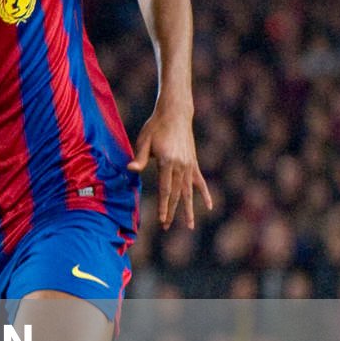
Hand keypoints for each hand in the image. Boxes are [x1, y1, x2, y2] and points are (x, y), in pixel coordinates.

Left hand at [127, 100, 212, 229]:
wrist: (175, 114)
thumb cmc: (155, 126)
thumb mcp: (144, 140)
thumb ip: (139, 158)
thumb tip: (130, 170)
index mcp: (167, 162)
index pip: (166, 190)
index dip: (164, 206)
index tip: (162, 220)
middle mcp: (181, 166)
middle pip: (177, 194)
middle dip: (172, 212)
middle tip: (167, 226)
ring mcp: (189, 165)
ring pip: (189, 192)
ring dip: (188, 209)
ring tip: (190, 225)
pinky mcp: (193, 163)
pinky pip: (200, 182)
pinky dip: (204, 194)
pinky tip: (209, 206)